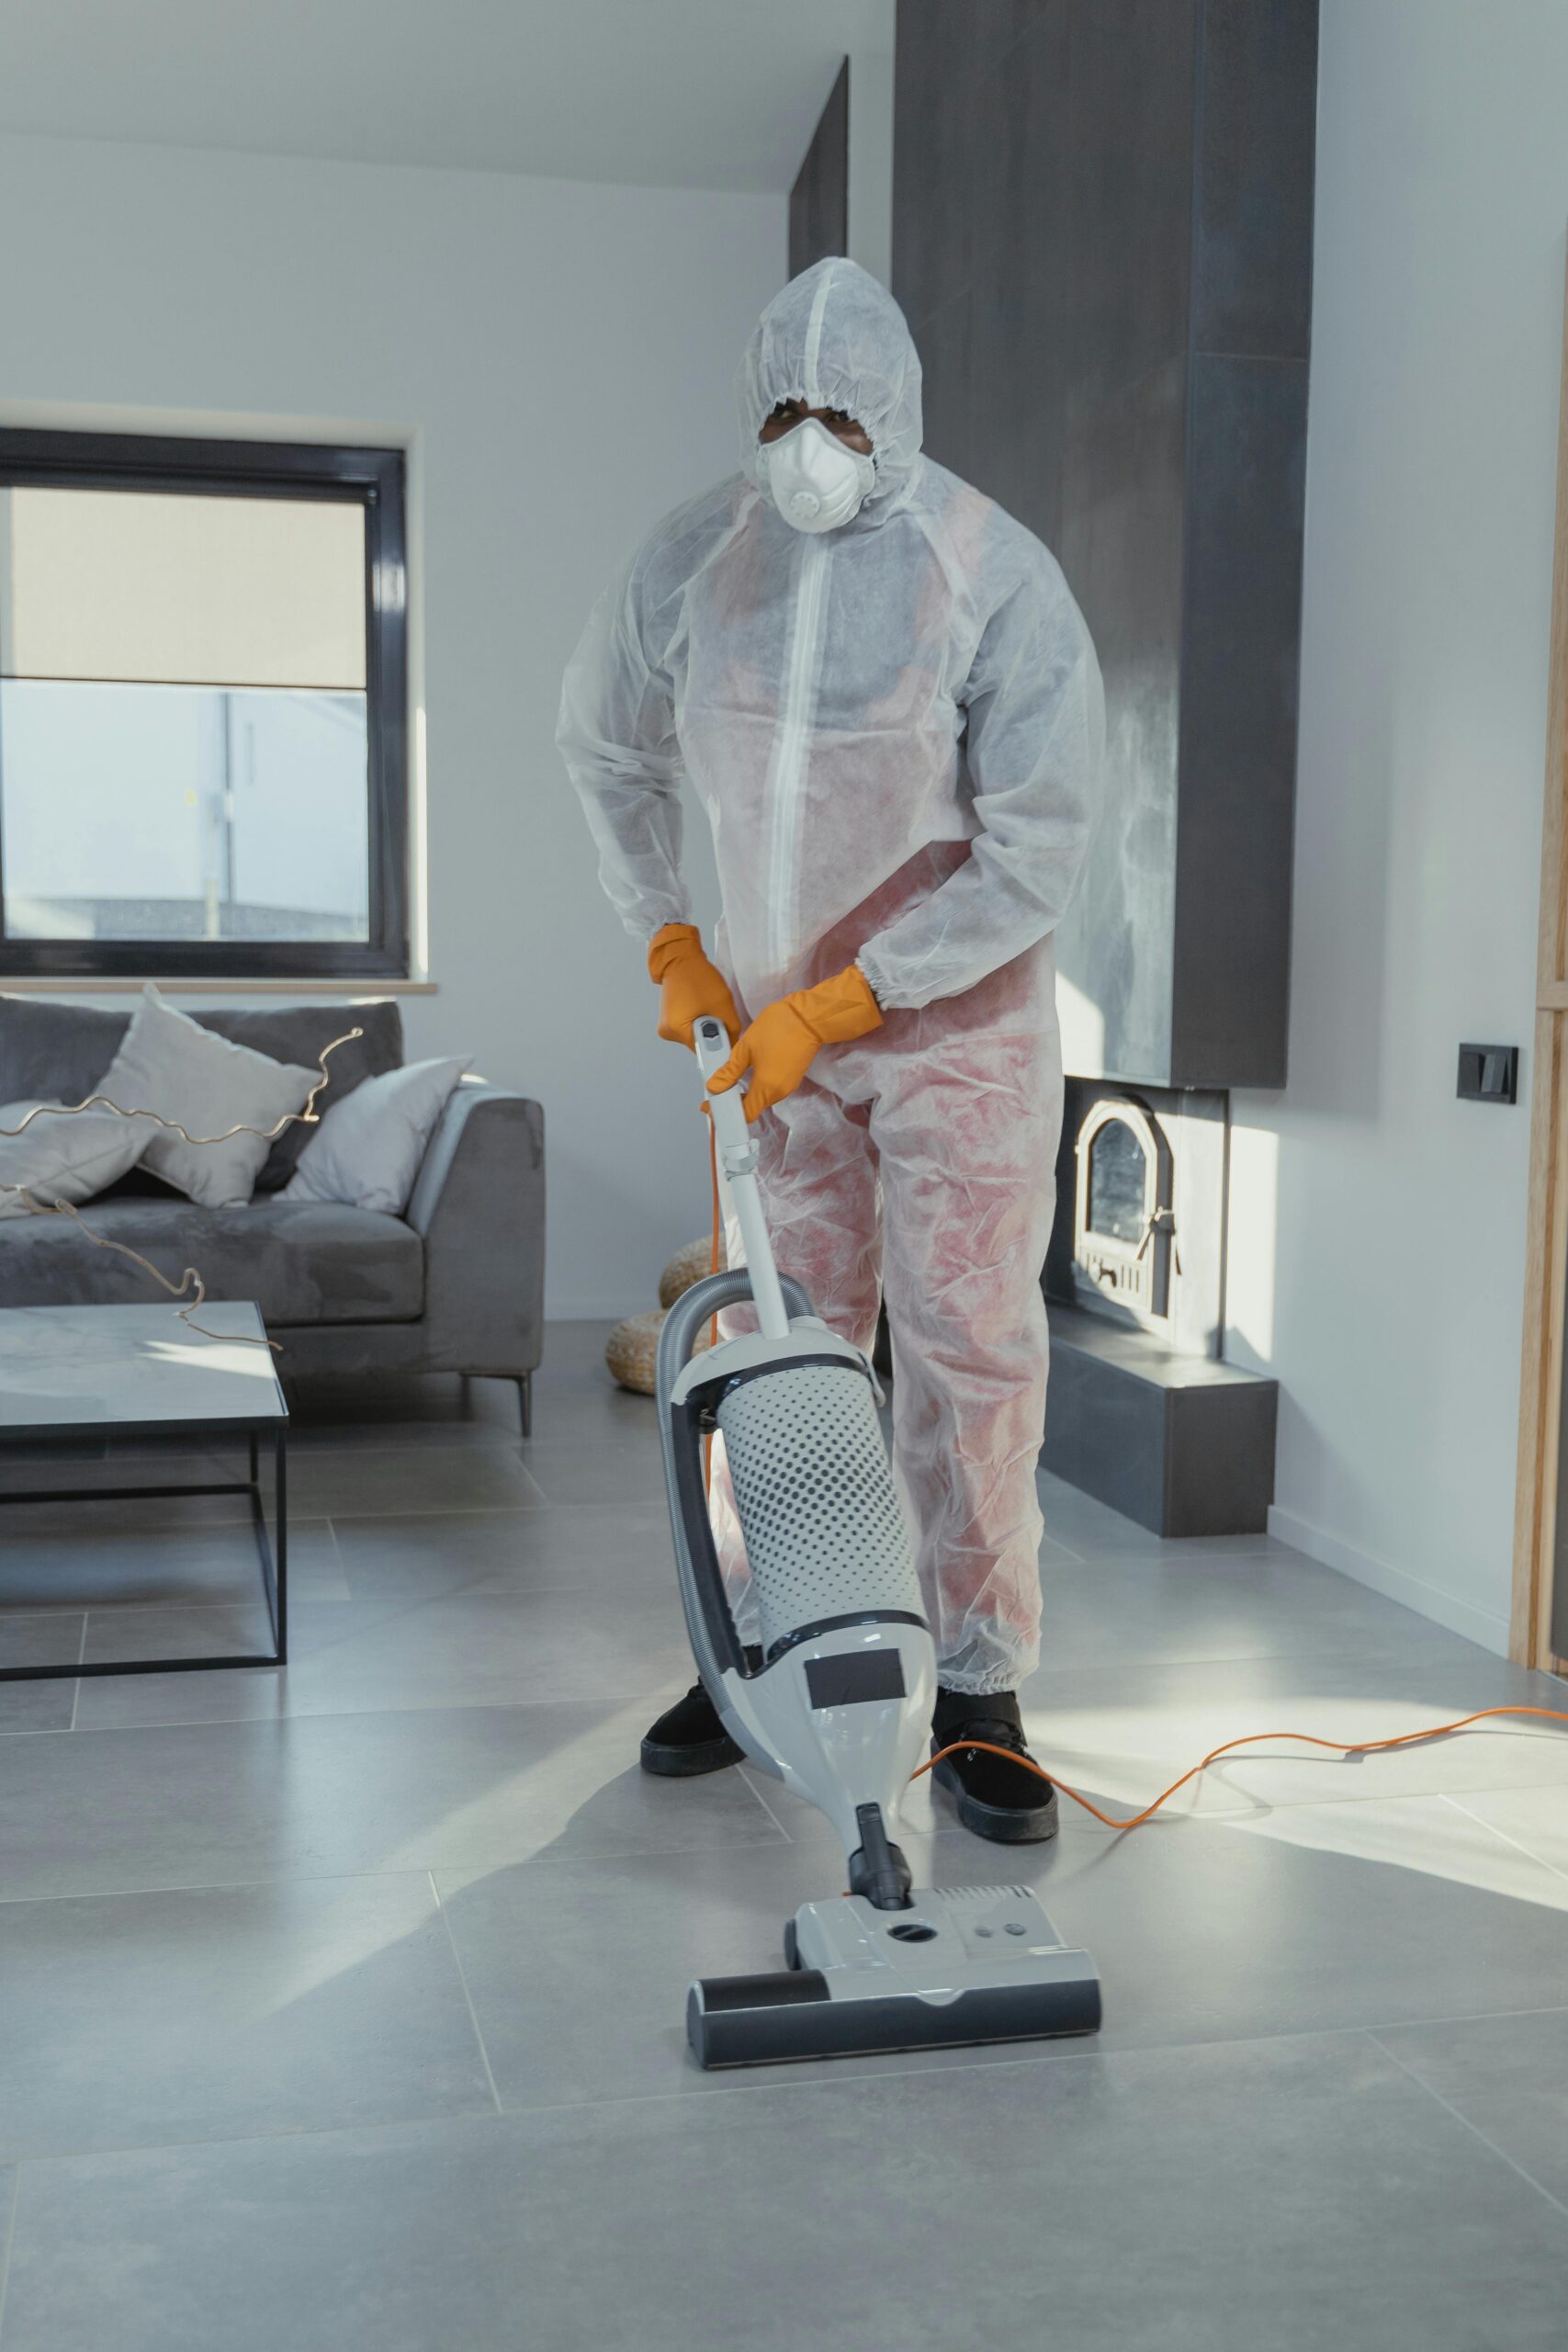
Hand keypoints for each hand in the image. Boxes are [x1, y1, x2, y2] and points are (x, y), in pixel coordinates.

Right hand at [647, 924, 739, 1047]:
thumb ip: (731, 1029)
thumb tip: (734, 1045)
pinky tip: (701, 1006)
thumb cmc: (699, 976)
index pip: (704, 1052)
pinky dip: (699, 1021)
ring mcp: (666, 1027)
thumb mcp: (723, 1004)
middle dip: (713, 1034)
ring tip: (708, 1006)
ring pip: (695, 1037)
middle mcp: (668, 1032)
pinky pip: (689, 1028)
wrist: (680, 957)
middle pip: (699, 1045)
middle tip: (718, 1014)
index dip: (719, 1047)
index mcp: (677, 1029)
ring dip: (707, 1027)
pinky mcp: (669, 1020)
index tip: (728, 1039)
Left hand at [707, 964, 881, 1122]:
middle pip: (753, 1107)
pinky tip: (750, 1070)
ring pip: (762, 1098)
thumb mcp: (746, 1048)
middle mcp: (779, 1092)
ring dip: (747, 1093)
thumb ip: (729, 1072)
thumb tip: (715, 1086)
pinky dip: (758, 1085)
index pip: (745, 1114)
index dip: (727, 1112)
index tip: (714, 1103)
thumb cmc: (779, 1028)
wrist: (808, 1017)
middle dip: (735, 1100)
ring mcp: (788, 1086)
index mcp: (766, 1087)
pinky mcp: (792, 1078)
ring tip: (733, 1077)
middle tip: (719, 1087)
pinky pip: (771, 1089)